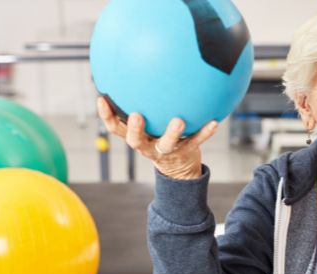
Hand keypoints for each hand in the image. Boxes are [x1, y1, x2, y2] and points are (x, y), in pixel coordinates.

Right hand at [96, 97, 217, 179]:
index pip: (115, 128)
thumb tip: (138, 63)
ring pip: (167, 144)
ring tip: (179, 120)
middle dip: (135, 129)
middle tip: (136, 116)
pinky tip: (215, 122)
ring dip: (172, 133)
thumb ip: (143, 101)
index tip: (101, 99)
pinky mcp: (187, 152)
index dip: (106, 116)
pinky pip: (196, 141)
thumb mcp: (150, 121)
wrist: (180, 166)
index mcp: (137, 137)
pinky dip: (205, 132)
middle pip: (137, 140)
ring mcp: (168, 150)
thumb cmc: (161, 134)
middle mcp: (149, 145)